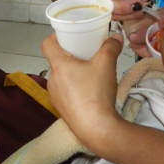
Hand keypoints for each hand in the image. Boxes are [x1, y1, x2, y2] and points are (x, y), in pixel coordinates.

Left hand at [42, 33, 122, 151]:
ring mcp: (55, 97)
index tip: (68, 35)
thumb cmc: (96, 92)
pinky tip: (90, 92)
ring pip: (62, 78)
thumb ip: (111, 47)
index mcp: (58, 65)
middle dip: (70, 55)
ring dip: (73, 73)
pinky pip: (66, 93)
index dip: (55, 36)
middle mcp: (52, 80)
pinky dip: (75, 89)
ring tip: (90, 73)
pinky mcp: (62, 110)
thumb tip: (116, 37)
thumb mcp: (106, 64)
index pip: (47, 44)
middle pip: (56, 61)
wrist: (97, 128)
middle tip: (86, 53)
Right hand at [77, 0, 142, 17]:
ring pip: (109, 15)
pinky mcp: (109, 12)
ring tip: (142, 6)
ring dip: (128, 13)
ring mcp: (99, 6)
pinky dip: (132, 14)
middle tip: (136, 4)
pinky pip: (118, 16)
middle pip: (99, 5)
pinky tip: (142, 7)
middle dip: (119, 7)